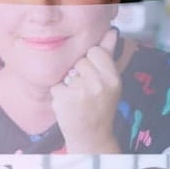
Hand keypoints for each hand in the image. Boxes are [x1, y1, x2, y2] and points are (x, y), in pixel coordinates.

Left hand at [50, 27, 122, 152]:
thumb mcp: (110, 82)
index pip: (95, 51)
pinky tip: (69, 105)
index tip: (94, 76)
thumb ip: (109, 55)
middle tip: (87, 90)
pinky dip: (59, 94)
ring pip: (67, 72)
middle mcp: (99, 84)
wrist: (92, 137)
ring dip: (69, 83)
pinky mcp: (65, 99)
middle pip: (80, 60)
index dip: (91, 61)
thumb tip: (111, 31)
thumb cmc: (100, 107)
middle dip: (80, 73)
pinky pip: (56, 85)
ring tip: (78, 98)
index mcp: (112, 78)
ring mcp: (81, 91)